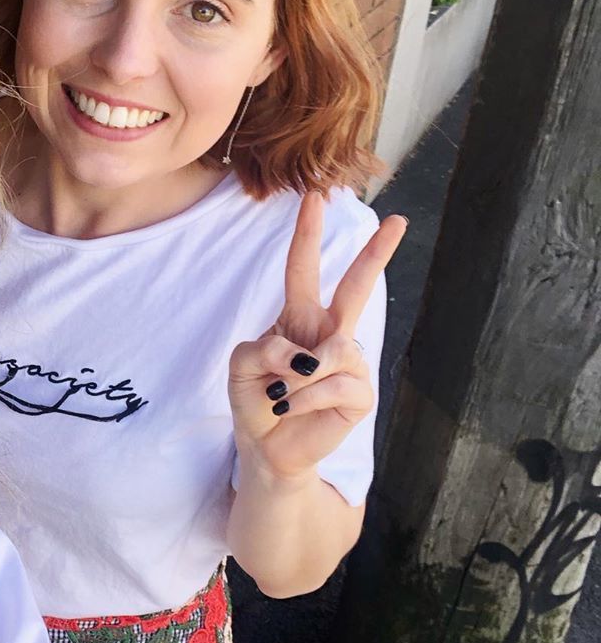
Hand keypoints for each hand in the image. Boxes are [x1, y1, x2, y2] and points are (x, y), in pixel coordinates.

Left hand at [228, 191, 406, 481]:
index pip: (303, 269)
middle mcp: (330, 335)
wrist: (267, 448)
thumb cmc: (256, 400)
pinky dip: (303, 398)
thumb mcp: (242, 366)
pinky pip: (333, 384)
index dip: (308, 233)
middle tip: (400, 220)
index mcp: (299, 319)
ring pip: (331, 353)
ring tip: (279, 396)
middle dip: (376, 254)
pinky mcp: (360, 395)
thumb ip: (264, 348)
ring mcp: (349, 364)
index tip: (317, 194)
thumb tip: (308, 357)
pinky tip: (290, 409)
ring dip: (296, 377)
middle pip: (357, 288)